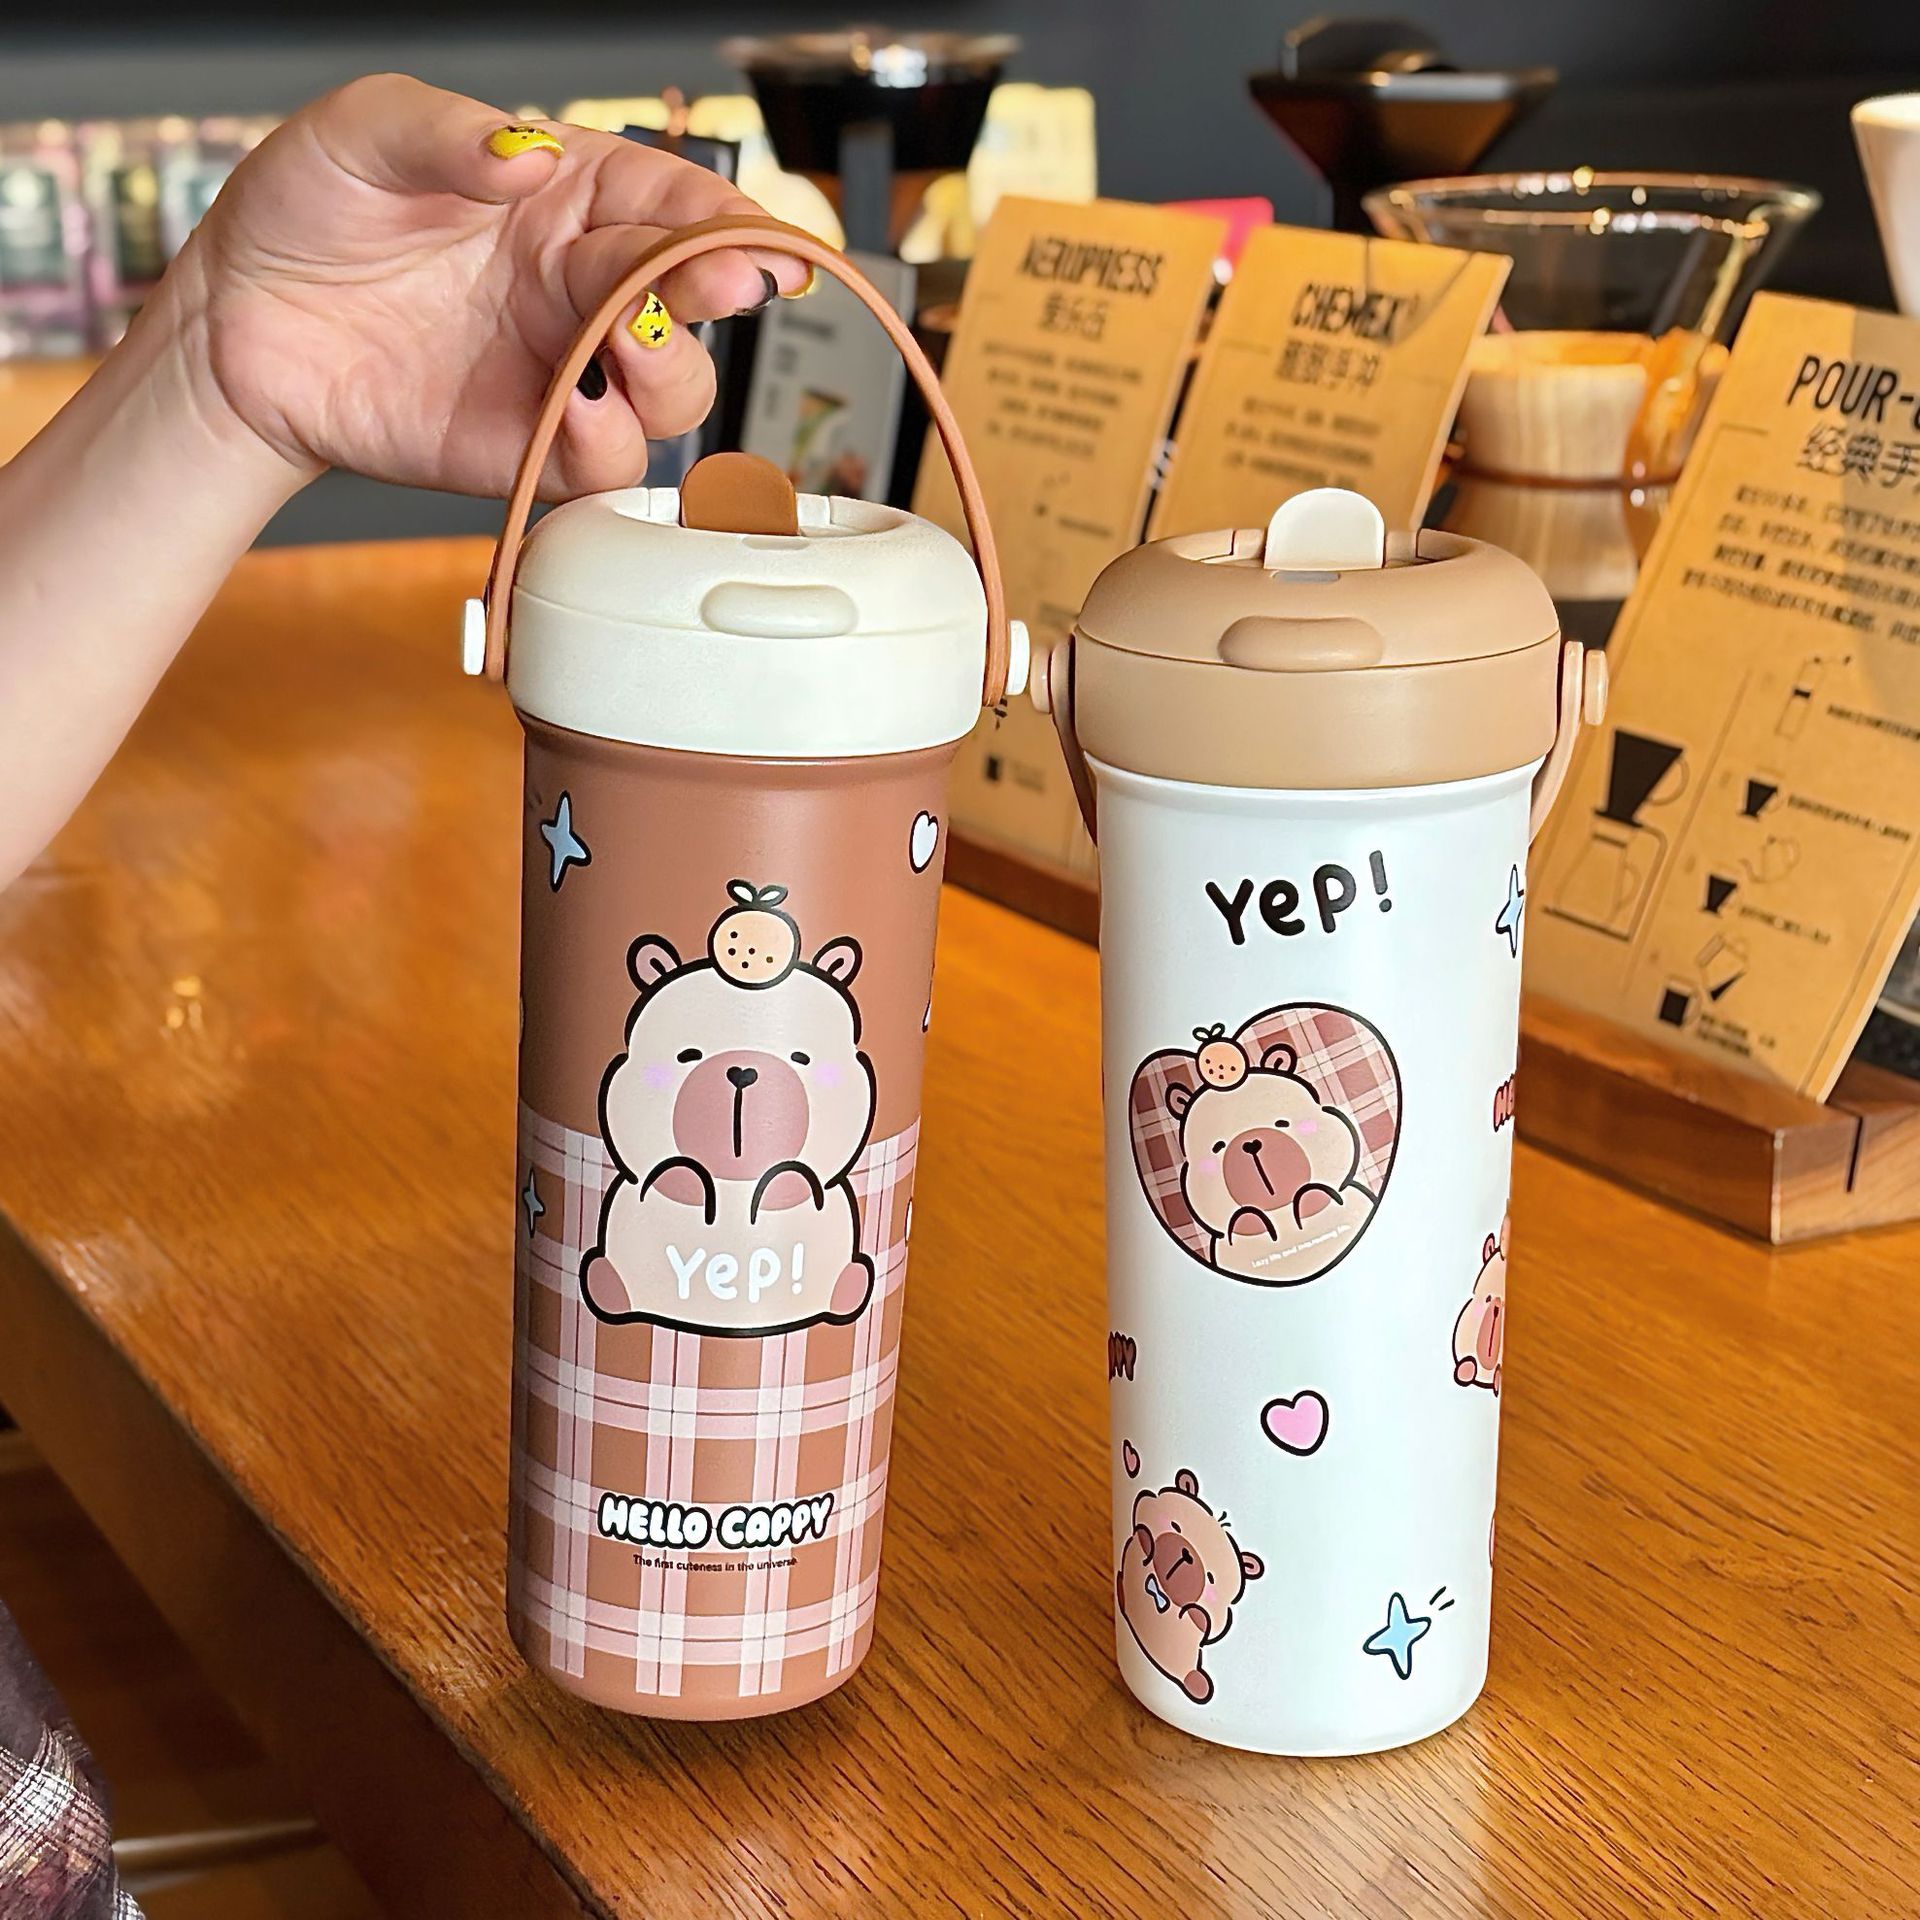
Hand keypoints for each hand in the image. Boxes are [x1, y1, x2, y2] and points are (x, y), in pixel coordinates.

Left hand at [165, 74, 806, 498]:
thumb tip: (529, 156)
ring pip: (676, 393)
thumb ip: (451, 133)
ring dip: (671, 372)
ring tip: (622, 344)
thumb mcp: (364, 130)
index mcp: (567, 196)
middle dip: (717, 290)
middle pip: (694, 301)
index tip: (762, 243)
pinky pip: (607, 462)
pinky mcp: (530, 446)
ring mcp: (562, 370)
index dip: (731, 222)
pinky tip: (572, 408)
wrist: (236, 325)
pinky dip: (608, 443)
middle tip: (711, 284)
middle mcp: (580, 286)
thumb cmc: (305, 216)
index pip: (674, 204)